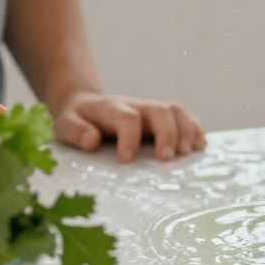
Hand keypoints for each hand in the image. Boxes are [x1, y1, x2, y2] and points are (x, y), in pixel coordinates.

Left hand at [51, 91, 205, 163]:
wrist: (85, 105)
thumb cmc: (76, 120)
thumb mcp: (65, 124)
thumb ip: (76, 131)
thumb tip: (92, 141)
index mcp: (110, 109)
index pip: (126, 117)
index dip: (129, 137)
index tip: (127, 160)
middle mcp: (136, 106)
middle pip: (159, 110)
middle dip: (167, 133)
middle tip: (166, 159)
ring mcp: (150, 111)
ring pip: (175, 111)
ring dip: (186, 130)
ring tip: (188, 153)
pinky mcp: (161, 119)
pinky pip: (184, 118)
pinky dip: (195, 130)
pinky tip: (199, 147)